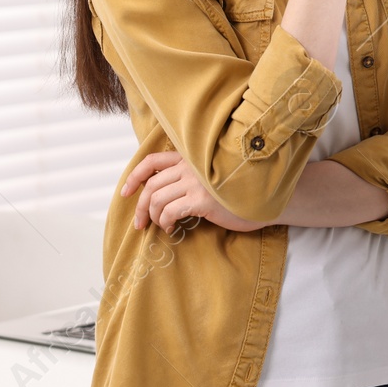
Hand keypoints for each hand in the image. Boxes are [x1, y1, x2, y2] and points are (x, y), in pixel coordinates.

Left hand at [120, 151, 270, 233]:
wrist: (262, 198)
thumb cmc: (235, 191)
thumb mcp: (208, 177)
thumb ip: (188, 177)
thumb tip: (160, 194)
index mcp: (190, 157)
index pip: (152, 161)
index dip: (134, 176)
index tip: (125, 193)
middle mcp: (190, 166)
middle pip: (151, 185)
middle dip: (140, 207)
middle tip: (139, 224)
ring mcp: (196, 182)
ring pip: (157, 199)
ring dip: (153, 217)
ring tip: (160, 226)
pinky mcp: (202, 199)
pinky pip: (170, 212)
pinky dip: (165, 222)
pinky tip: (172, 228)